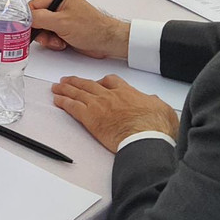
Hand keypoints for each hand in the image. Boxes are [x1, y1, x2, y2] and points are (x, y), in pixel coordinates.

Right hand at [27, 0, 128, 59]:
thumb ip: (40, 18)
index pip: (34, 5)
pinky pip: (51, 36)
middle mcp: (60, 7)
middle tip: (47, 37)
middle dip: (41, 31)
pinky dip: (54, 42)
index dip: (28, 18)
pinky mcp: (66, 30)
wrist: (108, 42)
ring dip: (48, 38)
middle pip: (37, 18)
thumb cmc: (92, 28)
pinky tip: (63, 44)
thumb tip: (26, 18)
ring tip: (59, 41)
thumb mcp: (62, 22)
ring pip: (44, 29)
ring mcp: (63, 19)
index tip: (25, 29)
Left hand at [51, 75, 178, 152]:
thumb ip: (154, 103)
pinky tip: (57, 100)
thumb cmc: (155, 127)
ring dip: (66, 88)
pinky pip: (72, 106)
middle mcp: (110, 96)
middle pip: (90, 84)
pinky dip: (63, 102)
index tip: (98, 82)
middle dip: (78, 81)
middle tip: (69, 80)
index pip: (111, 81)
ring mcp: (99, 105)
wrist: (144, 138)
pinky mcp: (90, 118)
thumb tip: (153, 101)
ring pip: (78, 92)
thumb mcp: (162, 109)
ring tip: (57, 86)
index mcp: (127, 92)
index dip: (102, 81)